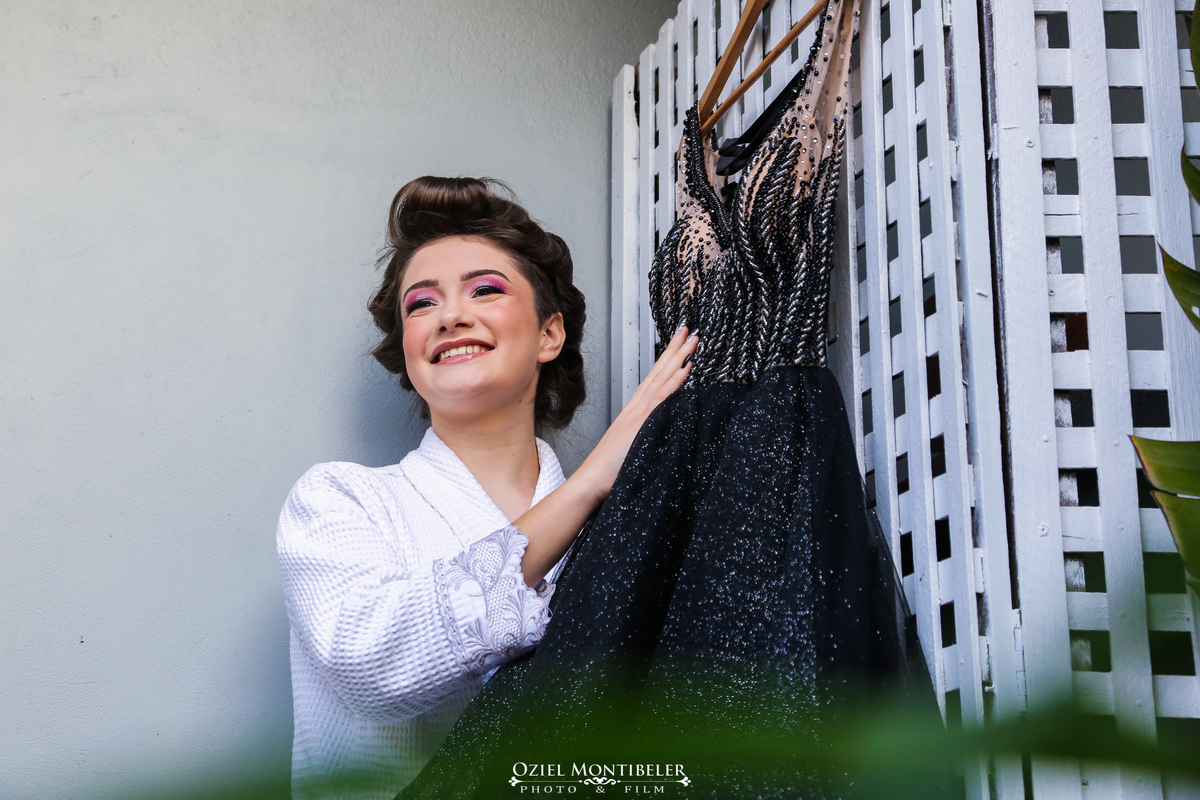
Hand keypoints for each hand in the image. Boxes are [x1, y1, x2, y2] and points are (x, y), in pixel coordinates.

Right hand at [575, 325, 698, 500]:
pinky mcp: (641, 424)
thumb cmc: (610, 470)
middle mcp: (636, 407)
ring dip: (677, 357)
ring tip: (691, 339)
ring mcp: (638, 414)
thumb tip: (664, 431)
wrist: (592, 480)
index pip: (655, 379)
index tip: (680, 344)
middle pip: (658, 372)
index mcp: (635, 412)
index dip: (667, 360)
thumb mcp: (633, 447)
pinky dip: (673, 382)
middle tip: (688, 329)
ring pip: (661, 379)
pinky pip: (661, 399)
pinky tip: (685, 369)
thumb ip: (647, 435)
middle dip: (674, 349)